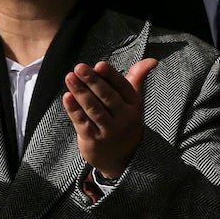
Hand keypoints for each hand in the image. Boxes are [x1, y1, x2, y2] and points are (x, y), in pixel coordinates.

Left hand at [64, 57, 156, 181]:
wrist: (122, 158)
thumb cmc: (124, 121)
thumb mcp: (133, 102)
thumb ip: (137, 79)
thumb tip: (152, 59)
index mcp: (134, 106)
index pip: (123, 88)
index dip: (111, 76)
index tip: (99, 64)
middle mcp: (124, 119)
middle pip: (107, 97)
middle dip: (93, 81)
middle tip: (79, 67)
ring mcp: (109, 131)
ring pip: (94, 109)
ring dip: (80, 92)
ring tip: (69, 77)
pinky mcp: (93, 140)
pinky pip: (82, 122)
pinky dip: (74, 109)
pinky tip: (67, 96)